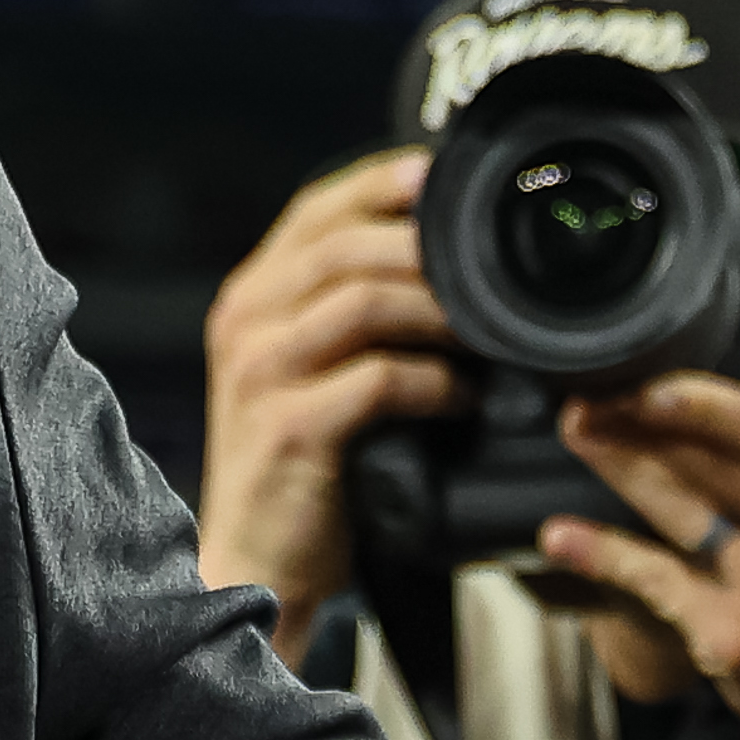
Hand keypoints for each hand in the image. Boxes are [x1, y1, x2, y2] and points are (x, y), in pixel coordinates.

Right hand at [193, 148, 452, 665]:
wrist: (253, 563)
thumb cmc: (300, 465)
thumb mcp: (307, 369)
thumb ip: (348, 309)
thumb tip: (445, 258)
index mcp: (251, 295)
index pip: (317, 208)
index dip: (384, 182)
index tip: (446, 176)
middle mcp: (245, 320)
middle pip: (345, 246)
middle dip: (428, 248)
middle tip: (494, 268)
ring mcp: (260, 372)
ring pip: (363, 303)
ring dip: (440, 311)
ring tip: (491, 332)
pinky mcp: (288, 429)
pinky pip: (378, 380)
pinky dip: (435, 382)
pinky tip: (466, 397)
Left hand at [531, 306, 739, 734]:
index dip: (700, 399)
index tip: (649, 378)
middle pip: (713, 461)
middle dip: (641, 421)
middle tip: (591, 392)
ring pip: (677, 508)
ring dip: (617, 465)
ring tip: (578, 430)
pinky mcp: (731, 641)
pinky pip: (653, 582)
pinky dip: (601, 556)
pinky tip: (560, 535)